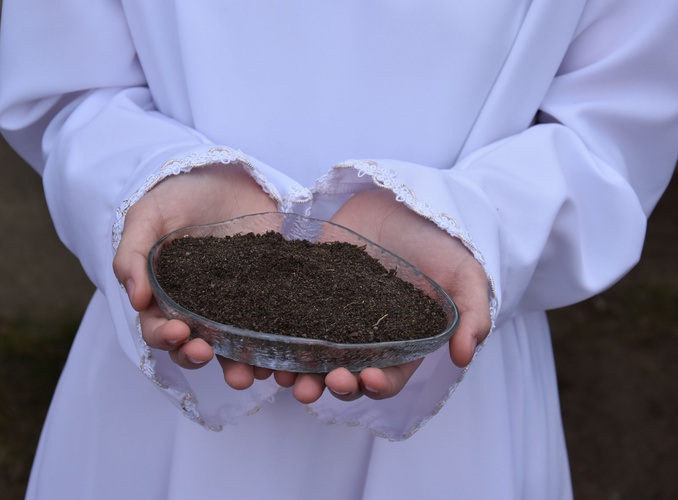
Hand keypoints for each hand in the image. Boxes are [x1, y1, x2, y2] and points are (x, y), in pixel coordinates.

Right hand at [112, 164, 276, 386]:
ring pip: (229, 347)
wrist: (226, 174)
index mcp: (163, 294)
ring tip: (246, 374)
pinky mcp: (263, 296)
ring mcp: (230, 305)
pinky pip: (265, 328)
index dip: (165, 336)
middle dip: (195, 355)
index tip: (180, 332)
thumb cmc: (179, 194)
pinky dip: (270, 348)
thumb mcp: (149, 215)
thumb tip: (135, 299)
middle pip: (190, 345)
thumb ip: (134, 252)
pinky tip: (278, 359)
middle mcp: (195, 307)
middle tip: (206, 352)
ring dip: (235, 366)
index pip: (157, 327)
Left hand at [277, 188, 490, 403]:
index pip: (389, 376)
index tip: (366, 379)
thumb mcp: (464, 272)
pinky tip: (261, 342)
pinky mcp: (309, 290)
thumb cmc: (439, 239)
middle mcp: (365, 336)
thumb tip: (464, 357)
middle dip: (331, 385)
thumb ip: (471, 313)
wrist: (402, 198)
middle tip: (315, 386)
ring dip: (299, 372)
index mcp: (402, 341)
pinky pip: (289, 318)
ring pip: (314, 356)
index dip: (377, 384)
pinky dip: (276, 335)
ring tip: (284, 377)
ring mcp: (334, 314)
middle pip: (346, 374)